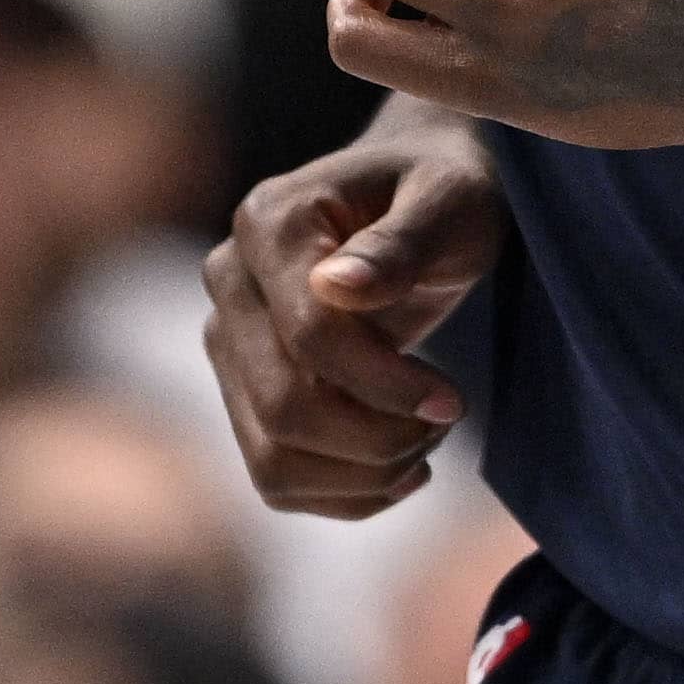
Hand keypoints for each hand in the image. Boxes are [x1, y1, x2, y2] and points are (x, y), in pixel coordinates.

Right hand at [206, 110, 503, 515]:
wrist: (422, 196)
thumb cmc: (446, 190)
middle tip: (447, 419)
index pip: (311, 336)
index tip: (456, 400)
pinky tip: (400, 467)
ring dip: (364, 475)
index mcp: (269, 221)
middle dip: (379, 439)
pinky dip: (346, 494)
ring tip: (426, 441)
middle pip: (284, 408)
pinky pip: (276, 476)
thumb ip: (401, 241)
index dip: (387, 385)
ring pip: (273, 458)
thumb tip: (339, 287)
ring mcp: (228, 338)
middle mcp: (229, 279)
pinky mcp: (242, 386)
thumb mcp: (450, 201)